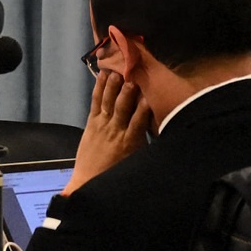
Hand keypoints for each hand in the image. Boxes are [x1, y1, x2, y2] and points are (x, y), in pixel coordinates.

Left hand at [65, 68, 151, 193]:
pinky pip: (95, 102)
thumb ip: (145, 139)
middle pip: (123, 107)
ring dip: (113, 86)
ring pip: (108, 101)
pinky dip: (99, 88)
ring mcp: (102, 124)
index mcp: (131, 141)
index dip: (145, 106)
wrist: (90, 180)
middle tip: (133, 76)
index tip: (151, 93)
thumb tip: (160, 122)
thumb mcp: (137, 157)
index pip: (139, 120)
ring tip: (117, 71)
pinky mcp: (91, 122)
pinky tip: (103, 75)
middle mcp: (116, 130)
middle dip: (128, 91)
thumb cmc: (118, 170)